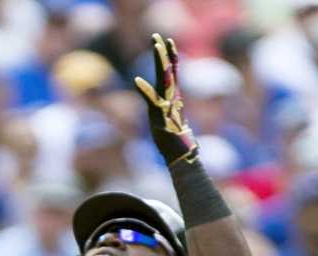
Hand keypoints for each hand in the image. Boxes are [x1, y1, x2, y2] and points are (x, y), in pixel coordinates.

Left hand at [132, 32, 197, 165]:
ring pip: (163, 78)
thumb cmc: (176, 142)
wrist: (181, 156)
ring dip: (159, 61)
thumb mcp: (171, 123)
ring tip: (155, 46)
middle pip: (167, 70)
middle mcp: (171, 98)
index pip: (171, 72)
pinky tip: (136, 81)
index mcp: (172, 98)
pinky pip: (151, 100)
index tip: (167, 41)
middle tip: (157, 36)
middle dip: (162, 52)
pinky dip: (144, 91)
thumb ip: (172, 115)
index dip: (170, 56)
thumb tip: (178, 114)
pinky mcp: (160, 116)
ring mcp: (166, 105)